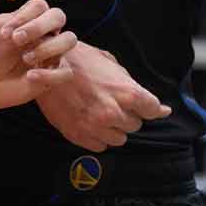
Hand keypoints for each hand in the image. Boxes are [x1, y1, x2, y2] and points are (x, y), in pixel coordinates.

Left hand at [0, 0, 75, 114]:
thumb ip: (11, 23)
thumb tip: (23, 26)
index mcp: (31, 19)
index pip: (39, 6)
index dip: (24, 16)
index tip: (5, 33)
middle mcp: (46, 32)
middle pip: (58, 16)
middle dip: (38, 26)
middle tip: (17, 40)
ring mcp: (53, 52)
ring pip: (69, 39)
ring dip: (46, 48)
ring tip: (25, 59)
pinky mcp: (55, 74)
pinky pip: (66, 72)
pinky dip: (48, 74)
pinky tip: (30, 75)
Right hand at [35, 42, 169, 150]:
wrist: (44, 66)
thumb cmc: (78, 60)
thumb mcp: (110, 63)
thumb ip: (134, 86)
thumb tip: (160, 109)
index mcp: (126, 93)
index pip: (152, 110)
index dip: (149, 107)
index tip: (145, 107)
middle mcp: (113, 113)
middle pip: (135, 125)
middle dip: (127, 115)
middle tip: (112, 102)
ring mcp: (95, 127)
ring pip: (119, 139)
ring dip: (113, 128)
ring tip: (99, 112)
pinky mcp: (79, 136)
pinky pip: (100, 145)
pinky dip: (98, 136)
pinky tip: (89, 120)